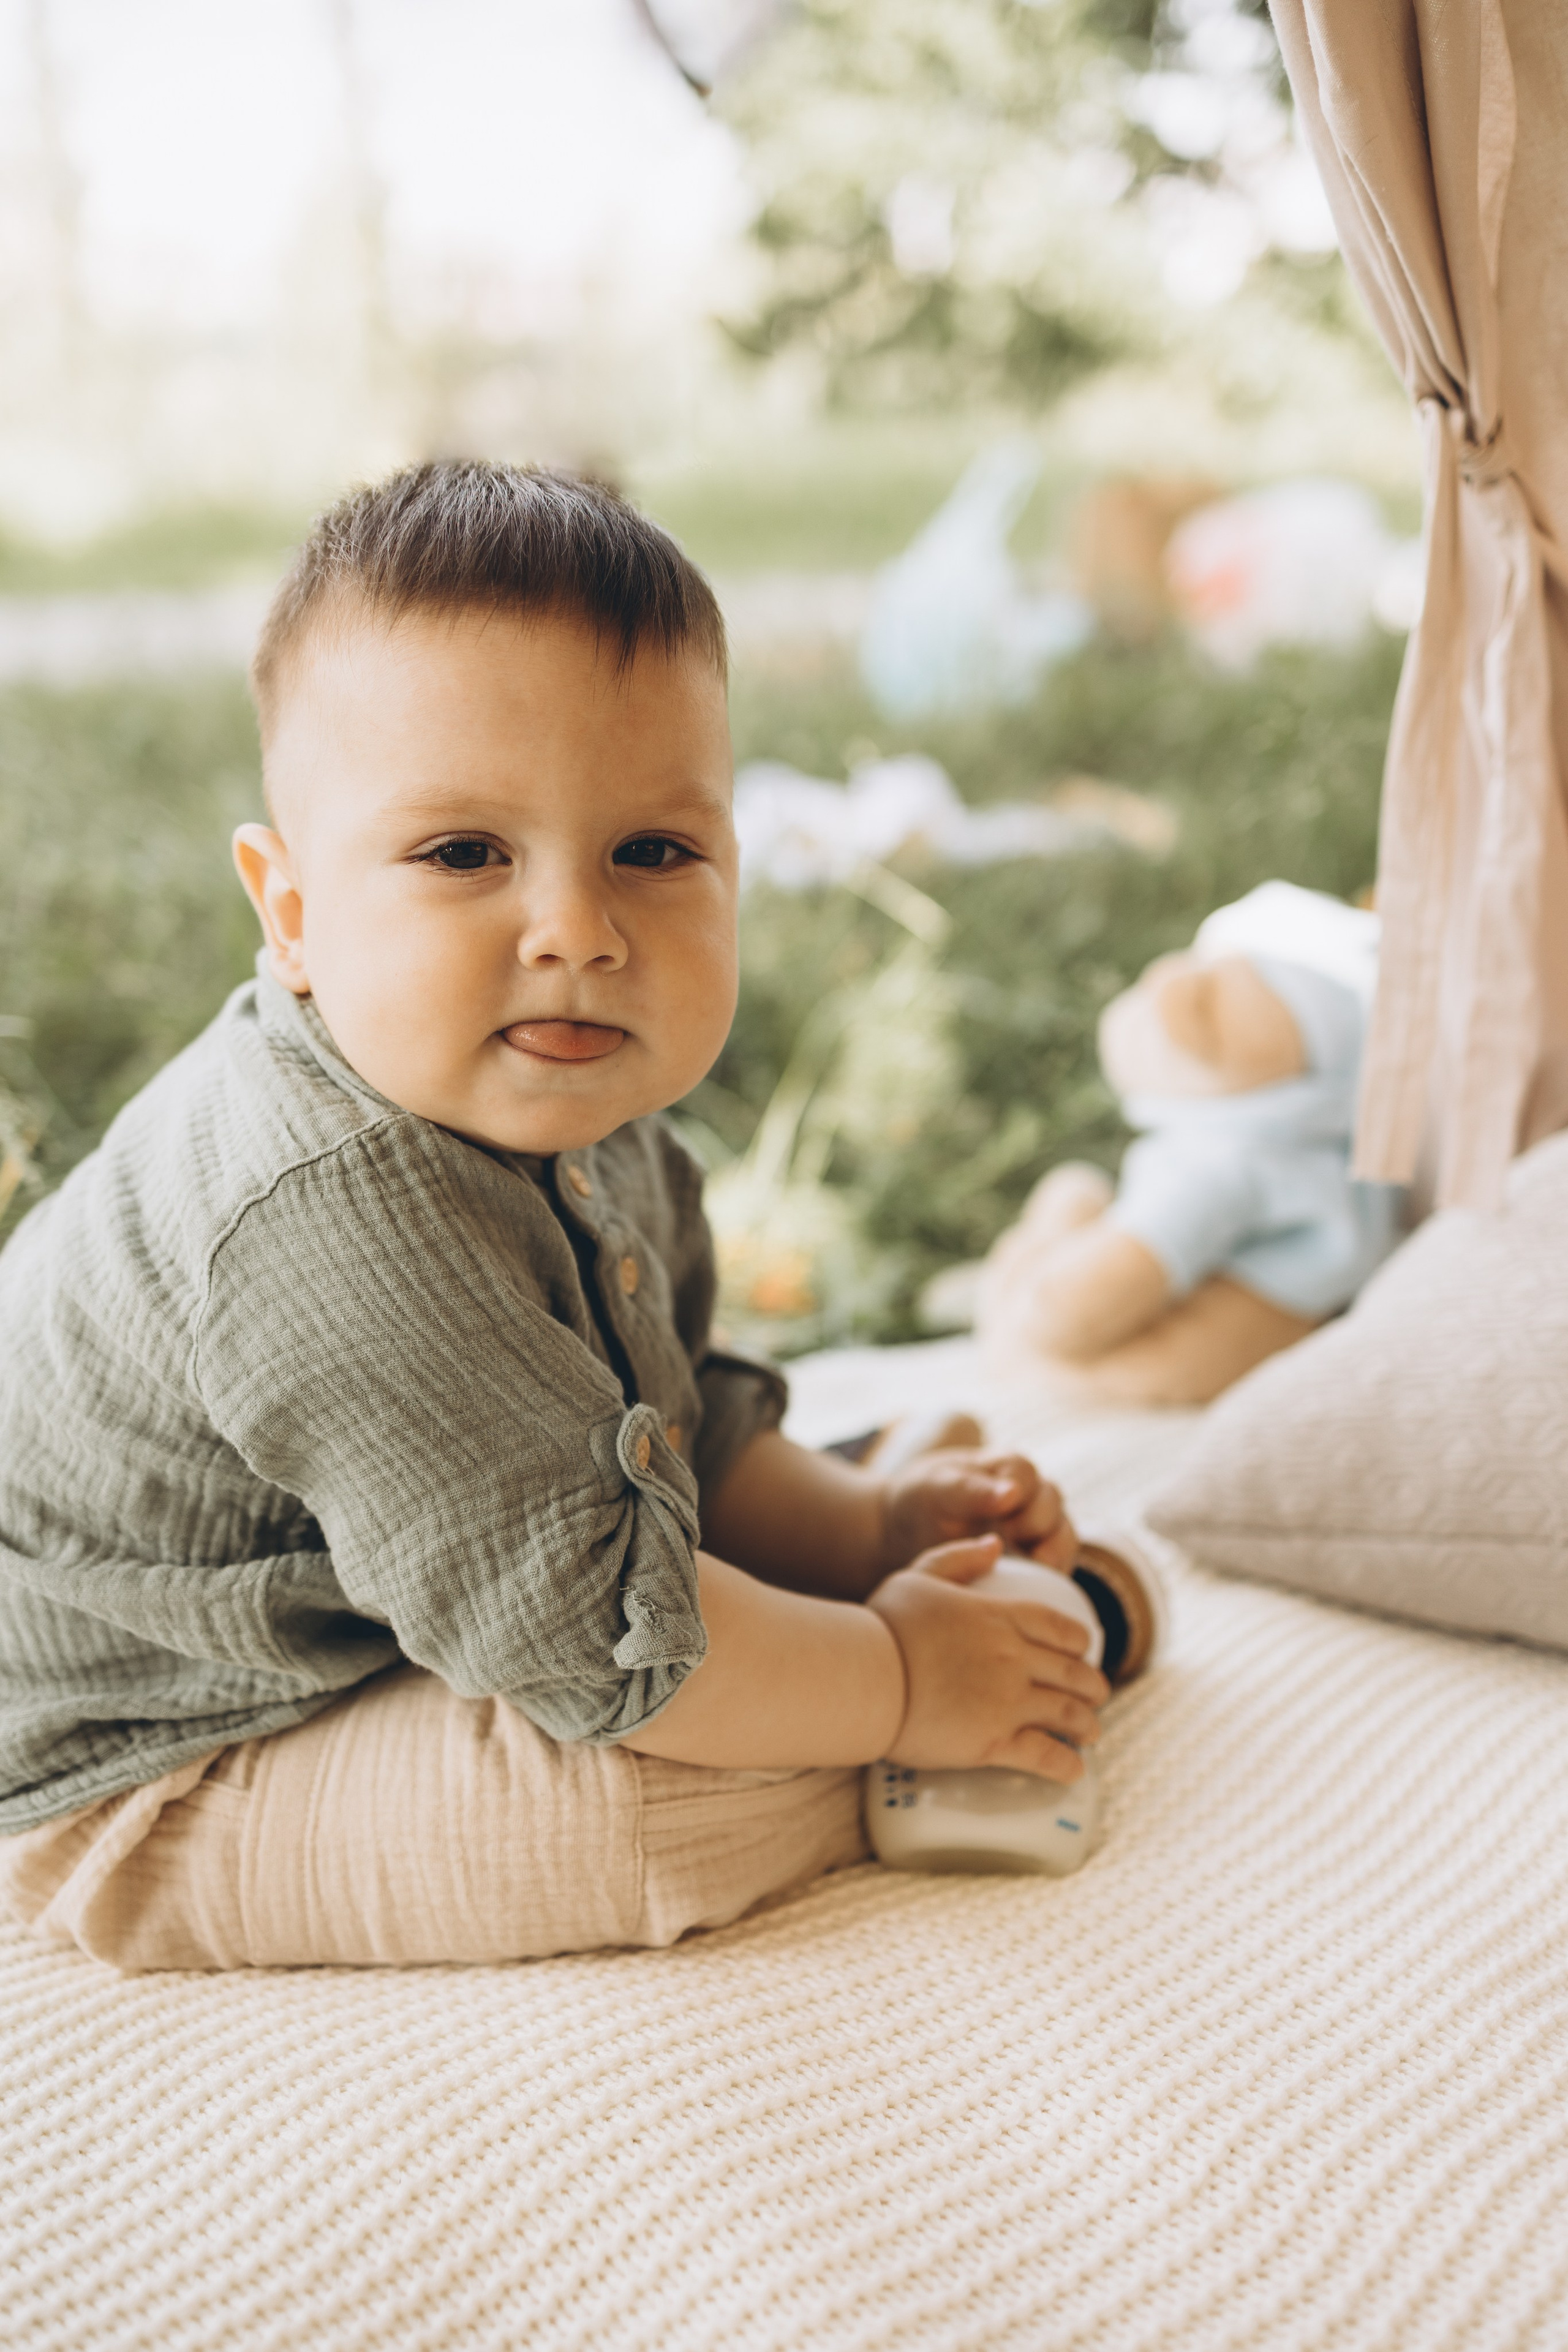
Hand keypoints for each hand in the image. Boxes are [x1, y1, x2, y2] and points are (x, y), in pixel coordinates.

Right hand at [868, 1535, 1107, 1779]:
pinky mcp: (995, 1741)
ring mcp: (1008, 1701)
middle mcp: (1013, 1657)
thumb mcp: (917, 1575)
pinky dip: (1067, 1764)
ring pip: (1070, 1713)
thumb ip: (958, 1558)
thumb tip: (995, 1544)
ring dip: (1087, 1724)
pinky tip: (1073, 1769)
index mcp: (998, 1617)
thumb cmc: (882, 1627)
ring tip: (1091, 1732)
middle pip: (1074, 1672)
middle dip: (1093, 1685)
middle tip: (1096, 1695)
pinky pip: (1046, 1755)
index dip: (1078, 1641)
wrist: (865, 1677)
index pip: (1059, 1626)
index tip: (1083, 1650)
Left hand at [879, 1447, 1077, 1577]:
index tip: (1006, 1511)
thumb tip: (1011, 1493)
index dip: (1020, 1492)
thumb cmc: (924, 1500)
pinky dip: (1053, 1578)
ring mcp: (1036, 1529)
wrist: (909, 1531)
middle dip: (1041, 1524)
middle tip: (1022, 1542)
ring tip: (1042, 1569)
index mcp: (1005, 1468)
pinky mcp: (1036, 1560)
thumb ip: (969, 1489)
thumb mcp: (936, 1489)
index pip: (1025, 1475)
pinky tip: (1038, 1592)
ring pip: (1063, 1537)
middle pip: (1051, 1504)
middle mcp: (1029, 1496)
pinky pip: (1056, 1567)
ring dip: (1057, 1552)